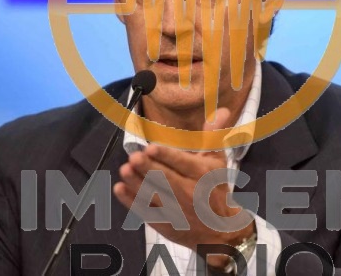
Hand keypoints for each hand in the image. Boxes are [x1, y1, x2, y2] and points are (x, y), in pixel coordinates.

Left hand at [113, 107, 254, 266]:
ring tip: (124, 170)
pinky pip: (145, 211)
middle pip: (166, 179)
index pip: (182, 163)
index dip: (166, 156)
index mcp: (202, 173)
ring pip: (153, 195)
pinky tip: (119, 188)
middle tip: (134, 157)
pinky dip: (130, 201)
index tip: (151, 148)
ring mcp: (175, 209)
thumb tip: (219, 109)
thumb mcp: (218, 161)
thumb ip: (212, 135)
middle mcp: (189, 192)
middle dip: (149, 168)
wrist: (221, 230)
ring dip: (137, 183)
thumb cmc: (216, 189)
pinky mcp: (163, 222)